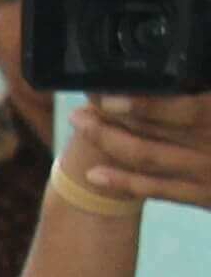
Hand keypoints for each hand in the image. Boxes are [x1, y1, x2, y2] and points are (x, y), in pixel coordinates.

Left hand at [69, 91, 210, 210]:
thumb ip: (201, 98)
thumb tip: (176, 81)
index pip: (184, 109)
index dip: (143, 104)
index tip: (108, 97)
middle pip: (153, 130)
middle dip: (110, 118)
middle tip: (79, 108)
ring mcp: (206, 173)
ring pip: (146, 156)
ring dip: (106, 140)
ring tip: (79, 122)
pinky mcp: (203, 196)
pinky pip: (157, 189)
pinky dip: (123, 181)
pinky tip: (93, 175)